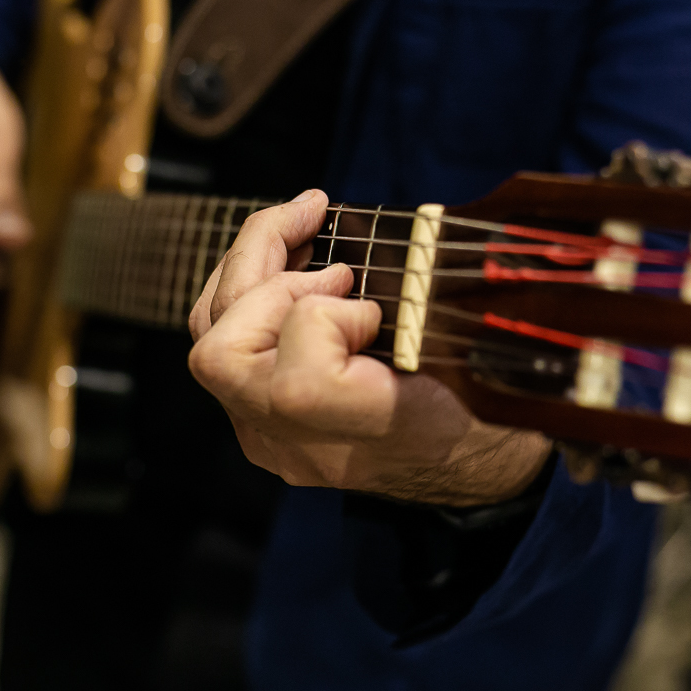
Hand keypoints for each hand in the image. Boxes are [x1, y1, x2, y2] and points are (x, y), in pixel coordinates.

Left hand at [189, 192, 550, 505]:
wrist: (468, 464)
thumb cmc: (482, 401)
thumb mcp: (480, 356)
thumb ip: (428, 309)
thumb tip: (378, 249)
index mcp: (365, 435)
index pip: (297, 387)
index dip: (325, 321)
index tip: (374, 310)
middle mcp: (302, 444)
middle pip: (222, 354)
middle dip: (267, 279)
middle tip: (336, 260)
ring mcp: (270, 432)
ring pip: (208, 336)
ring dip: (250, 267)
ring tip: (304, 226)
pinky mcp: (257, 415)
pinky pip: (225, 340)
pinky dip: (250, 286)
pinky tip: (295, 256)